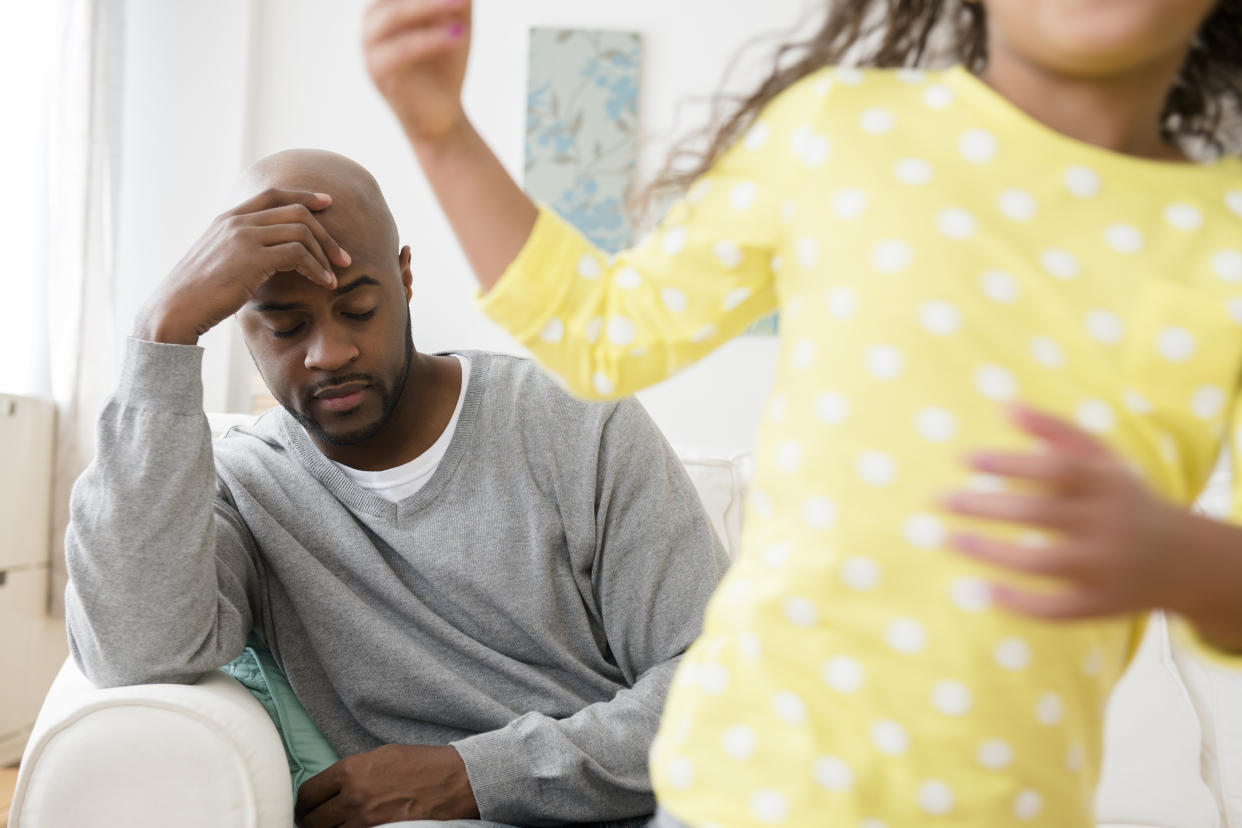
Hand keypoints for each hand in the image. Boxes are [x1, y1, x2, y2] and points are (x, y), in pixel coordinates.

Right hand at [135, 189, 350, 344]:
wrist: (174, 310)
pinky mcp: (251, 257)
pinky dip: (317, 268)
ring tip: (335, 275)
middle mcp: (237, 221)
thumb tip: (271, 258)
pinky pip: (298, 253)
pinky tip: (324, 283)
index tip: (327, 203)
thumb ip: (243, 251)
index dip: (304, 195)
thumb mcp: (220, 262)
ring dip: (325, 254)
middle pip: (296, 211)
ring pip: (301, 231)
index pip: (273, 194)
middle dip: (325, 233)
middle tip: (343, 257)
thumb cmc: (199, 295)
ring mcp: (243, 236)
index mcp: (228, 218)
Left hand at [294, 744, 478, 827]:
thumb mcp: (382, 755)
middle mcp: (353, 796)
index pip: (308, 794)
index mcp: (350, 770)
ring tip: (337, 827)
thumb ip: (353, 771)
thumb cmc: (422, 764)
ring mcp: (365, 820)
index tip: (306, 809)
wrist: (455, 780)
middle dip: (312, 822)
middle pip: (313, 820)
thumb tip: (332, 787)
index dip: (303, 804)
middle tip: (316, 822)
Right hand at [363, 0, 471, 146]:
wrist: (443, 115)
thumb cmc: (447, 64)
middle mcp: (373, 20)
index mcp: (387, 5)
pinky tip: (459, 35)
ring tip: (462, 3)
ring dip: (428, 6)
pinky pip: (402, 49)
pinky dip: (430, 39)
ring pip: (393, 16)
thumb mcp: (457, 21)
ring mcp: (370, 45)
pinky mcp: (378, 71)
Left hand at [942, 403, 1188, 619]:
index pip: (1055, 469)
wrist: (1186, 561)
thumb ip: (1056, 430)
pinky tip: (980, 589)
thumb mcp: (1103, 460)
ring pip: (1041, 563)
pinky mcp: (1100, 605)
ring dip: (990, 553)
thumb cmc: (1125, 499)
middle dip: (985, 507)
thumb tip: (1005, 406)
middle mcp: (1109, 525)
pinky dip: (1017, 602)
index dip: (1009, 463)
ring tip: (948, 539)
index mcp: (1107, 484)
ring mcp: (1105, 569)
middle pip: (1041, 515)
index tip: (963, 460)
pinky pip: (1054, 608)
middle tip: (939, 501)